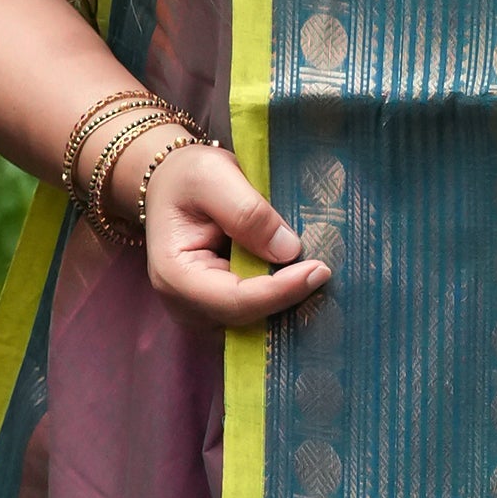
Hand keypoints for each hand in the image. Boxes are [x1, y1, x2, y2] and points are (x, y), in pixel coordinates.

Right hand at [113, 126, 331, 331]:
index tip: (320, 270)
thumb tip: (289, 250)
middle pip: (248, 317)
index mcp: (175, 276)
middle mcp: (184, 305)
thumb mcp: (213, 176)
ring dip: (288, 301)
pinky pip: (255, 313)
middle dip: (289, 297)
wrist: (170, 183)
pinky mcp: (219, 308)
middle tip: (326, 269)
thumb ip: (248, 212)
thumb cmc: (186, 176)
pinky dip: (280, 297)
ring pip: (255, 321)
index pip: (236, 299)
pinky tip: (302, 276)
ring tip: (317, 272)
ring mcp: (202, 311)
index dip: (281, 290)